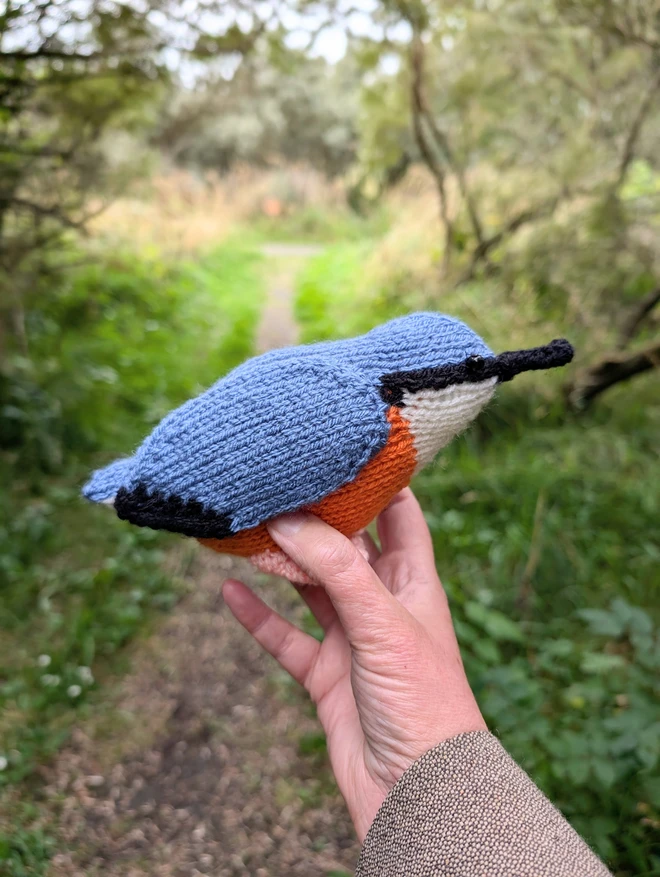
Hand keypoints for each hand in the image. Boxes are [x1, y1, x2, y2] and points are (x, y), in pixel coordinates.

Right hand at [222, 488, 485, 840]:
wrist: (417, 792)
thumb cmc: (425, 703)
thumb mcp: (383, 624)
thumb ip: (338, 570)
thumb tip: (289, 520)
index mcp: (412, 582)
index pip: (399, 514)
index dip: (377, 480)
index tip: (344, 446)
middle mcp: (381, 603)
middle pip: (344, 546)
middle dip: (313, 517)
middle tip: (276, 484)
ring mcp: (352, 639)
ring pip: (309, 587)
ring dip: (279, 562)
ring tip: (244, 527)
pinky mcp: (325, 675)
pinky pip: (284, 637)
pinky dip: (257, 616)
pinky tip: (229, 592)